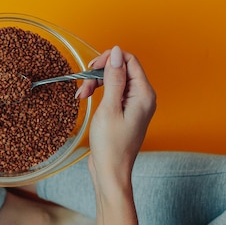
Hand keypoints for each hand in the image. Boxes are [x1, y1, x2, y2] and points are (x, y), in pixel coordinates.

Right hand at [81, 46, 155, 190]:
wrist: (111, 172)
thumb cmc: (111, 146)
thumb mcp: (109, 108)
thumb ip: (114, 78)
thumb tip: (117, 53)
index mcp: (144, 95)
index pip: (130, 61)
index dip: (109, 60)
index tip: (91, 68)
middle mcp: (143, 98)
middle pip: (122, 69)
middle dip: (100, 73)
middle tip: (83, 85)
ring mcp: (135, 106)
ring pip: (115, 80)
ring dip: (96, 83)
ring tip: (81, 95)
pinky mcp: (126, 113)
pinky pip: (114, 93)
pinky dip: (99, 93)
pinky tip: (86, 99)